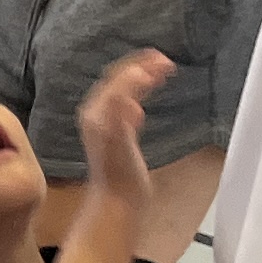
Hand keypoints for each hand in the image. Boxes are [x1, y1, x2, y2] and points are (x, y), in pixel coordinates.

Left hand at [75, 50, 171, 205]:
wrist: (117, 202)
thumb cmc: (120, 174)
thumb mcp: (120, 138)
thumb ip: (121, 110)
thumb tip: (130, 85)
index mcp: (97, 112)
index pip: (118, 78)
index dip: (140, 65)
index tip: (163, 60)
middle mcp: (97, 114)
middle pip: (117, 80)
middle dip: (140, 66)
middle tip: (164, 60)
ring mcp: (104, 125)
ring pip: (121, 91)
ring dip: (140, 78)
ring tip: (160, 71)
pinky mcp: (115, 135)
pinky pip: (124, 107)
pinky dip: (136, 97)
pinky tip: (141, 105)